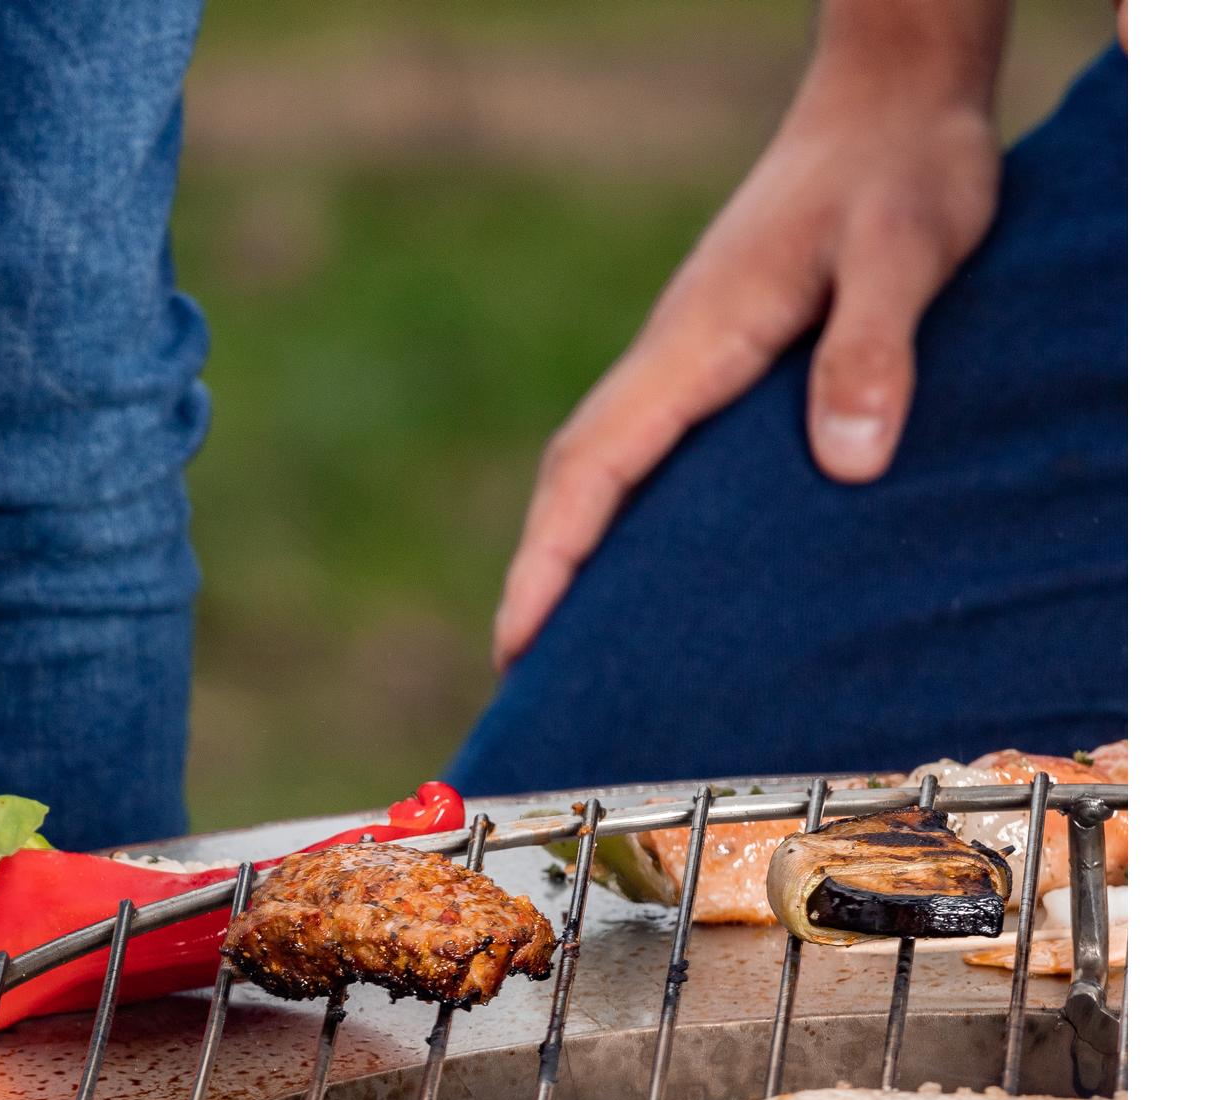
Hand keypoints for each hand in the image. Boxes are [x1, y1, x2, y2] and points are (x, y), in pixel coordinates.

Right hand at [491, 1, 1005, 668]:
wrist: (893, 101)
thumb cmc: (903, 169)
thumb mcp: (907, 249)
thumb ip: (874, 347)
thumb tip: (847, 462)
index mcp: (698, 338)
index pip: (596, 461)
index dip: (552, 556)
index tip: (517, 639)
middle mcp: (676, 354)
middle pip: (575, 476)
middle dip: (536, 574)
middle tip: (514, 676)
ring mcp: (690, 357)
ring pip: (603, 466)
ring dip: (570, 549)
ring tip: (557, 644)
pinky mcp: (719, 359)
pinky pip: (648, 453)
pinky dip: (616, 514)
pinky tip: (639, 565)